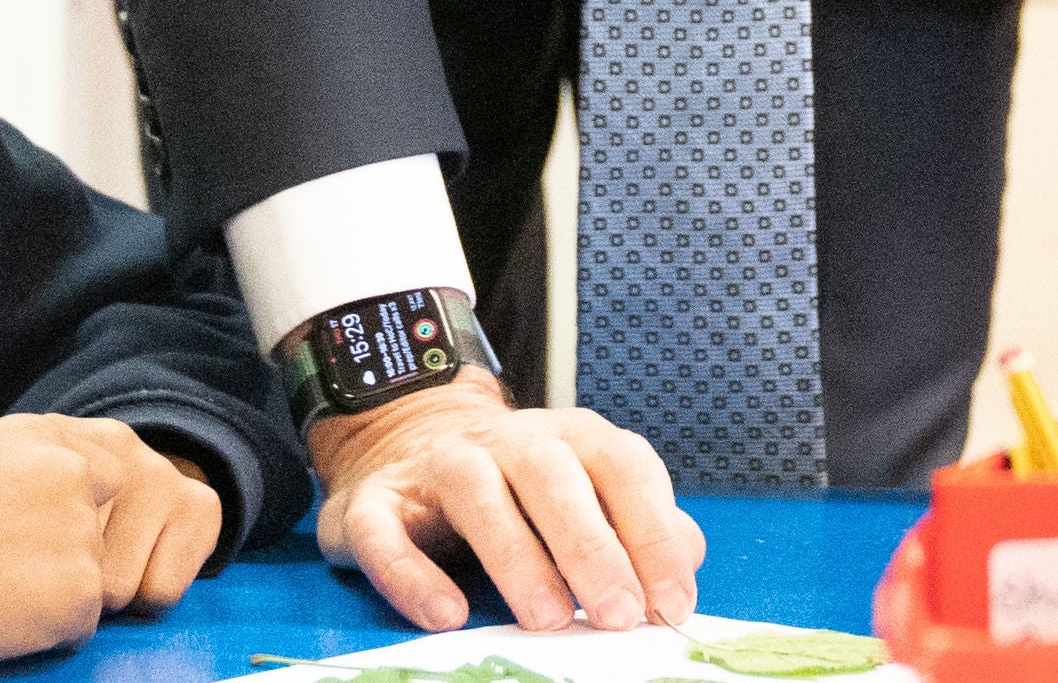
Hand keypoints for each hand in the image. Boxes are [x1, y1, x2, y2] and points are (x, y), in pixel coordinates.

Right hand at [0, 412, 226, 664]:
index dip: (69, 508)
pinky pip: (82, 619)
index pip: (102, 472)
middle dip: (67, 548)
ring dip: (55, 587)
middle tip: (8, 559)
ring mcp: (81, 531)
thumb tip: (76, 482)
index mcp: (45, 434)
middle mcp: (73, 473)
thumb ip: (38, 461)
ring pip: (92, 572)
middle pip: (101, 524)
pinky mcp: (81, 588)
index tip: (28, 526)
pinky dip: (50, 627)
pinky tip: (4, 609)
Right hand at [308, 375, 704, 633]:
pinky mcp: (373, 500)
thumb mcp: (584, 494)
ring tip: (547, 619)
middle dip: (591, 544)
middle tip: (619, 614)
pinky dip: (411, 574)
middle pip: (551, 474)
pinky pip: (385, 531)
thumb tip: (684, 563)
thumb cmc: (515, 488)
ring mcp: (436, 464)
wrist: (401, 442)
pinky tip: (445, 614)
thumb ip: (637, 526)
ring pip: (475, 491)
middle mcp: (503, 440)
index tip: (672, 600)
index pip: (621, 465)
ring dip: (515, 554)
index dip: (653, 530)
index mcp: (567, 438)